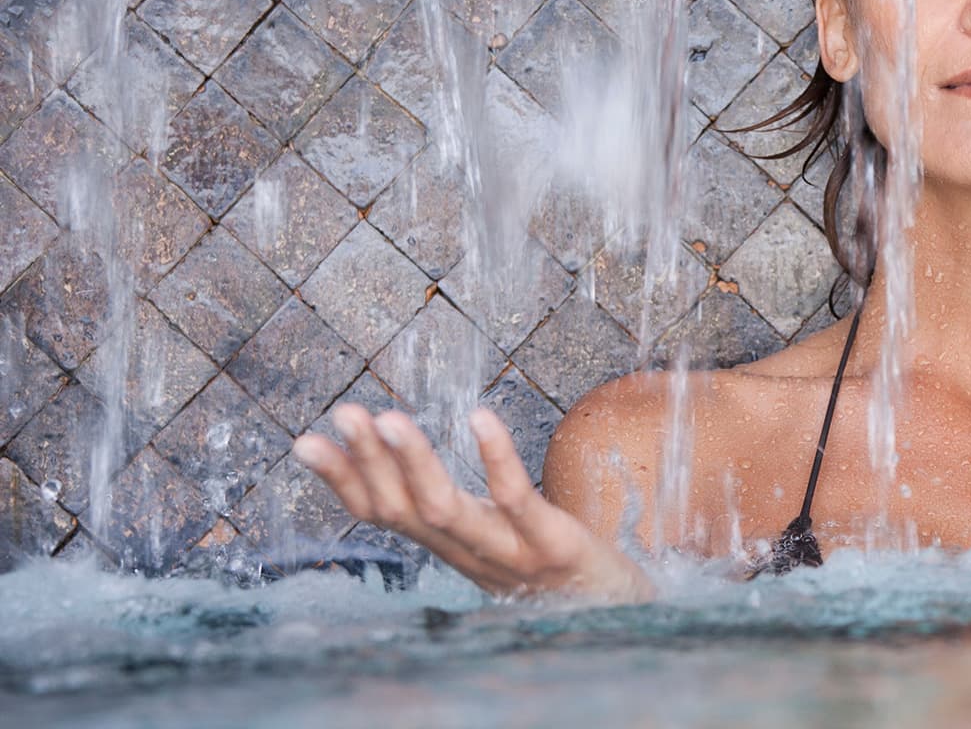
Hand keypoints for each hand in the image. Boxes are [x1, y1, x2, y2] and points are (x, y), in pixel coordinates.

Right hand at [293, 404, 653, 603]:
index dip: (343, 481)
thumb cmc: (546, 562)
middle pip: (402, 510)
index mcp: (448, 545)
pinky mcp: (552, 546)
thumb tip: (402, 459)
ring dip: (412, 463)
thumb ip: (447, 502)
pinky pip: (517, 501)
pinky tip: (480, 418)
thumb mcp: (486, 531)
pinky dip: (496, 459)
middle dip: (367, 462)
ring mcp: (508, 553)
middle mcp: (467, 553)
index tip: (306, 441)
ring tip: (388, 417)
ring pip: (444, 510)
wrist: (610, 610)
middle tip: (344, 414)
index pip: (382, 514)